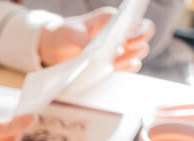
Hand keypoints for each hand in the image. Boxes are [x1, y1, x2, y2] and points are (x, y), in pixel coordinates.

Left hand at [37, 8, 153, 70]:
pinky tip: (118, 69)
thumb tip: (93, 51)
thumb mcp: (70, 33)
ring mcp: (117, 49)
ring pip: (138, 52)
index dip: (139, 27)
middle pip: (143, 35)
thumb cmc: (63, 33)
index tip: (131, 34)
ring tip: (119, 61)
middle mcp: (118, 32)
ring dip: (134, 57)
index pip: (134, 19)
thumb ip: (82, 38)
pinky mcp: (112, 64)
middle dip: (140, 42)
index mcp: (111, 18)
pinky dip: (126, 68)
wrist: (51, 48)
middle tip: (129, 46)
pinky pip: (127, 66)